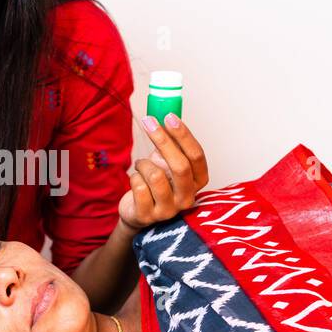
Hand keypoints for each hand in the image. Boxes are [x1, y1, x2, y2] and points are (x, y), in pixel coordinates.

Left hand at [118, 113, 209, 232]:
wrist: (137, 211)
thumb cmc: (156, 182)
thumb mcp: (167, 162)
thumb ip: (172, 144)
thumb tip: (169, 115)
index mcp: (198, 182)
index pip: (197, 156)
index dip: (184, 135)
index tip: (169, 117)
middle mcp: (187, 198)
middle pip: (180, 166)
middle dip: (162, 140)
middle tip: (148, 122)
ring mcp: (168, 210)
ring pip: (155, 176)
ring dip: (143, 164)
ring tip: (141, 165)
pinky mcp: (147, 216)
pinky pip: (138, 187)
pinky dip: (133, 177)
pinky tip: (135, 181)